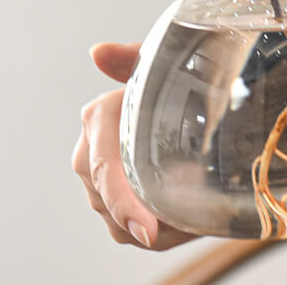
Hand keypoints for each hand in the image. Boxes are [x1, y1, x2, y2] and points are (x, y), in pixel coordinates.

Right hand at [72, 42, 197, 250]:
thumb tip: (99, 53)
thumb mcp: (164, 64)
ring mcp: (98, 180)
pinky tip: (183, 217)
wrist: (197, 92)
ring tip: (195, 212)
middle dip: (150, 219)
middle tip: (194, 217)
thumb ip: (133, 58)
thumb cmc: (179, 75)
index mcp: (99, 117)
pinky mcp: (111, 202)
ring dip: (158, 228)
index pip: (104, 168)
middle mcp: (89, 151)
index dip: (122, 202)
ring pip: (119, 225)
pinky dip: (157, 233)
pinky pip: (127, 232)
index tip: (147, 229)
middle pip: (111, 203)